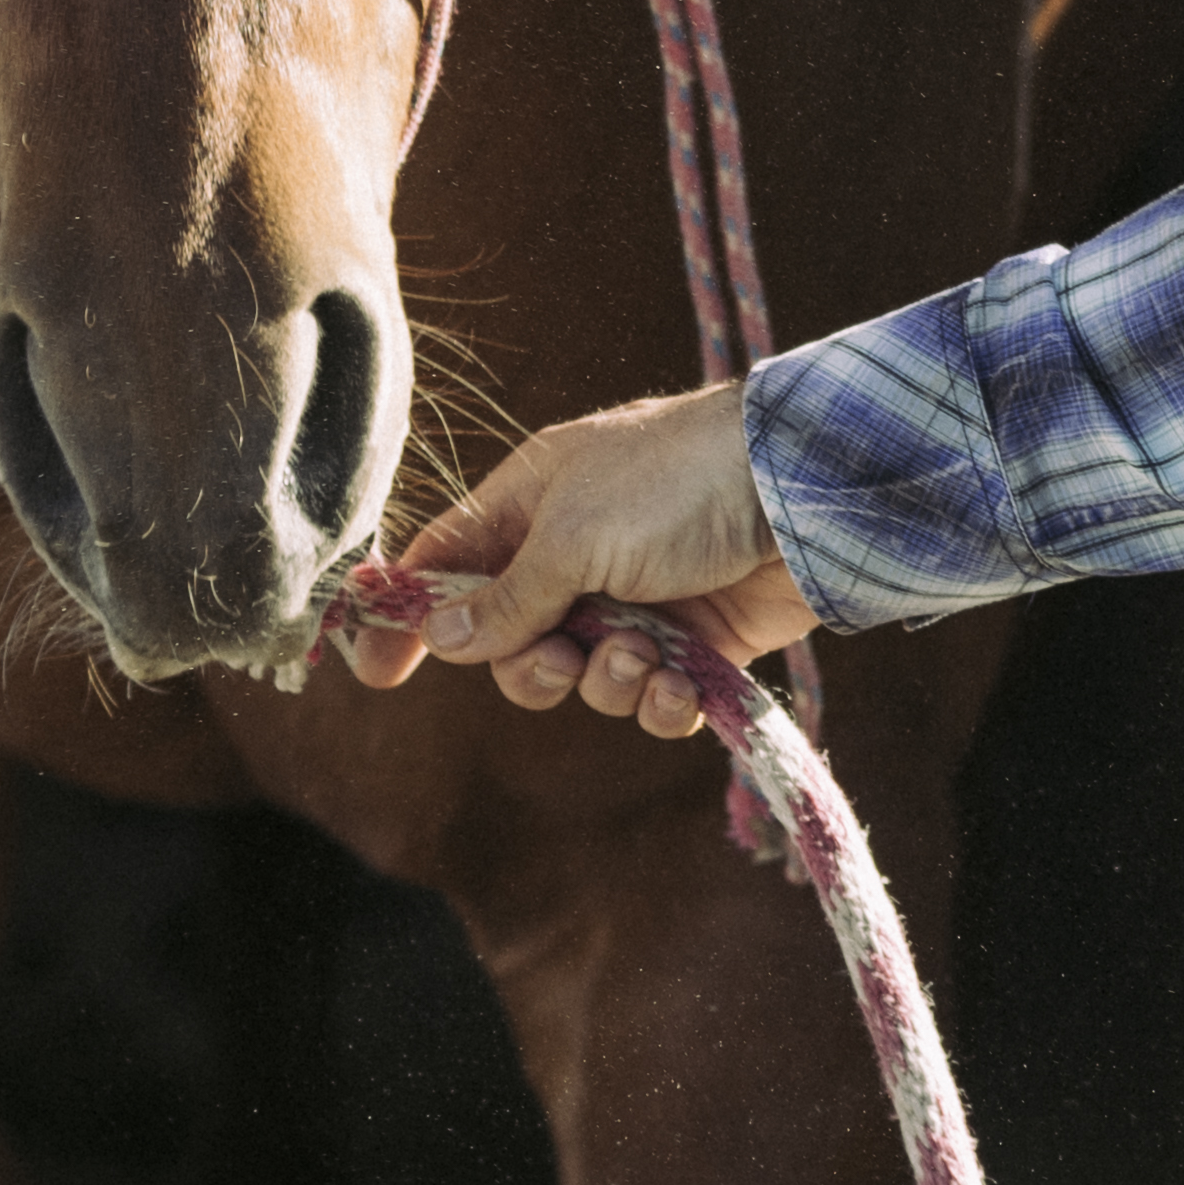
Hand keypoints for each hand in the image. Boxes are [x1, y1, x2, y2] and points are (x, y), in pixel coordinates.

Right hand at [341, 385, 820, 736]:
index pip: (449, 563)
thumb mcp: (574, 534)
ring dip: (606, 682)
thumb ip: (507, 596)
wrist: (806, 493)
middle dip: (529, 667)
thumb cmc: (680, 482)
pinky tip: (681, 685)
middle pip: (512, 642)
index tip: (378, 671)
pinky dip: (661, 702)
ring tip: (643, 654)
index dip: (412, 615)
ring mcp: (640, 598)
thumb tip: (440, 635)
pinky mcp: (698, 641)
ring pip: (583, 678)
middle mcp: (580, 554)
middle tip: (559, 657)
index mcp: (535, 504)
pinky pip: (652, 699)